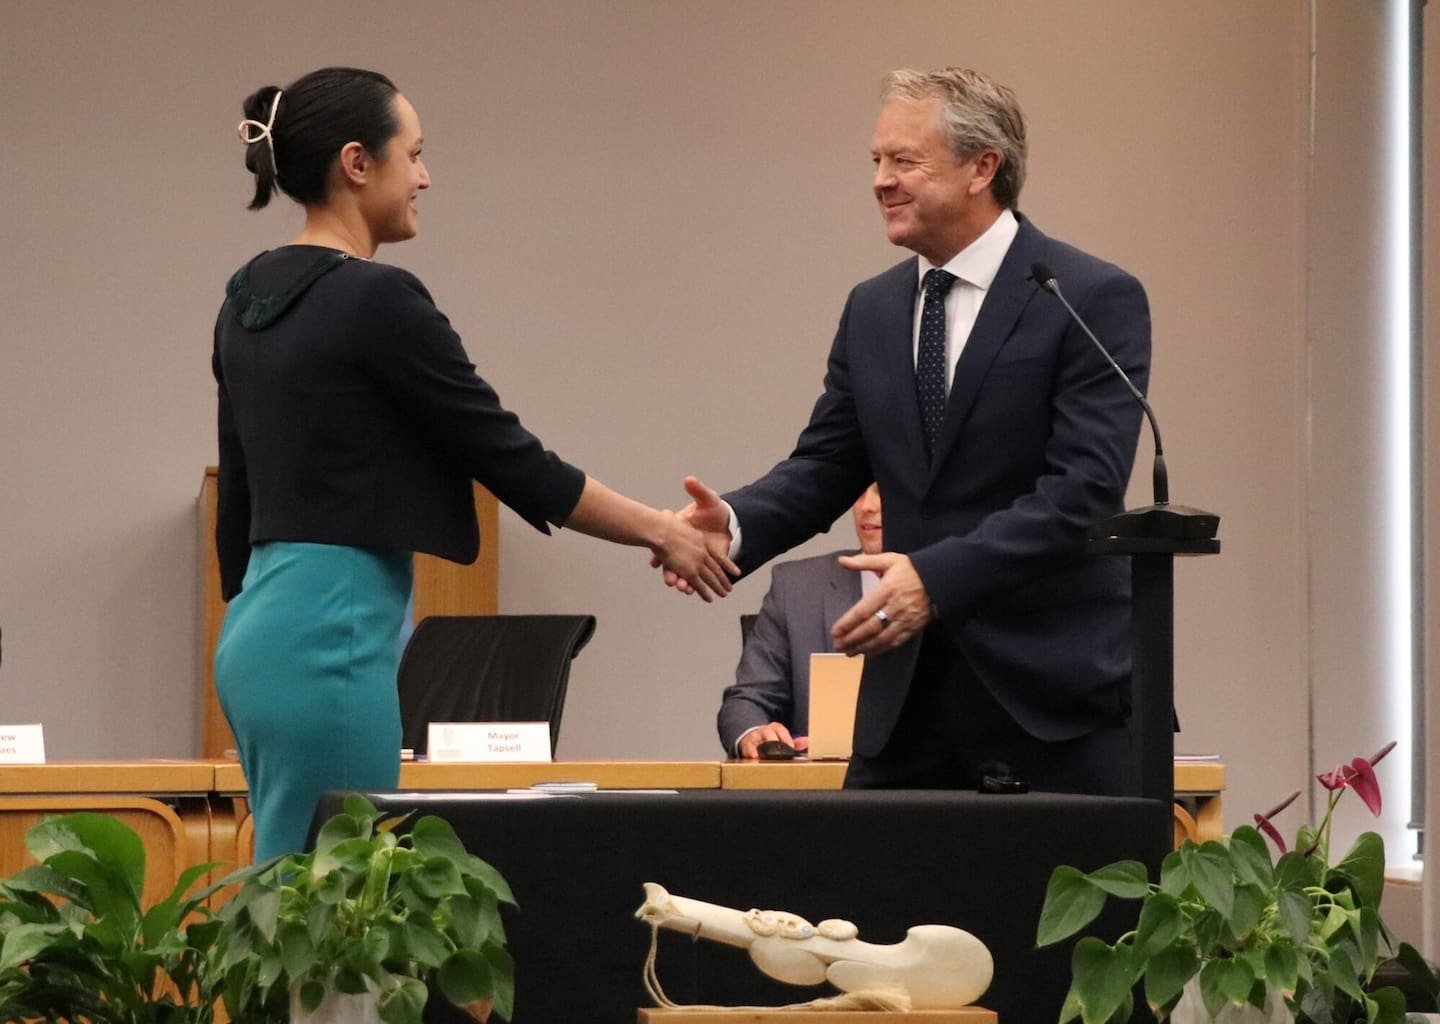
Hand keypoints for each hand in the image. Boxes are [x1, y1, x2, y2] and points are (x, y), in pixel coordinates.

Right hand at [652, 476, 734, 594]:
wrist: (729, 522)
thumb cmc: (715, 511)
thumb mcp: (707, 499)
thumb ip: (698, 490)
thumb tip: (689, 480)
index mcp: (682, 533)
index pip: (668, 545)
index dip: (659, 554)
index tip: (654, 562)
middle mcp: (687, 548)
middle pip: (675, 564)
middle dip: (672, 574)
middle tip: (670, 582)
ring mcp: (697, 558)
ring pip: (688, 574)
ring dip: (685, 583)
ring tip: (683, 589)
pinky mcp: (708, 565)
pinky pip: (703, 578)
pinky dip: (701, 587)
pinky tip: (702, 594)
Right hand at [737, 723, 809, 759]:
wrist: (753, 737)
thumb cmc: (771, 740)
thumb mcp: (783, 739)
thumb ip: (796, 742)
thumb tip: (808, 742)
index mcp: (775, 728)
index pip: (781, 730)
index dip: (786, 738)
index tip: (791, 747)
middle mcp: (764, 730)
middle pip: (768, 734)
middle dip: (773, 742)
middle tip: (778, 752)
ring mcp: (755, 737)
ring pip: (757, 740)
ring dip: (760, 748)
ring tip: (764, 756)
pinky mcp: (746, 744)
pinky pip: (748, 748)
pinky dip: (750, 753)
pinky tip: (754, 757)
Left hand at [831, 552, 931, 654]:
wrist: (940, 579)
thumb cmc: (912, 569)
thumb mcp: (888, 560)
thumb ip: (863, 561)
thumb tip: (842, 561)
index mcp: (887, 589)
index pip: (863, 610)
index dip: (848, 623)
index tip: (835, 631)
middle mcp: (895, 606)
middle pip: (870, 628)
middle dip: (852, 639)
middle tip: (837, 645)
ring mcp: (905, 619)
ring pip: (881, 638)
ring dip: (864, 647)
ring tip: (849, 652)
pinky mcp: (913, 628)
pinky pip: (894, 642)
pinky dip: (881, 650)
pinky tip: (869, 653)